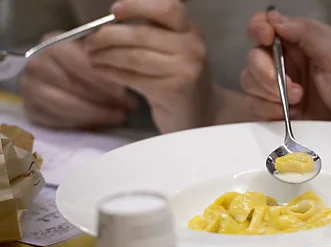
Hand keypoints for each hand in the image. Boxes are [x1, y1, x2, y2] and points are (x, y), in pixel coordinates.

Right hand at [20, 32, 134, 128]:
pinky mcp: (31, 109)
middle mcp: (37, 64)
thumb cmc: (85, 61)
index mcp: (53, 44)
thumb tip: (129, 74)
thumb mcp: (95, 53)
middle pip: (71, 86)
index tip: (123, 91)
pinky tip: (100, 123)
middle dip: (103, 99)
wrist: (60, 72)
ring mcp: (30, 88)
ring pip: (64, 105)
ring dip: (95, 114)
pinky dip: (80, 124)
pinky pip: (55, 121)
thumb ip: (106, 59)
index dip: (102, 79)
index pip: (78, 63)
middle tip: (127, 106)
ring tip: (118, 116)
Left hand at [85, 0, 212, 133]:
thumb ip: (154, 35)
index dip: (138, 6)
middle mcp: (192, 47)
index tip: (115, 11)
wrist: (204, 116)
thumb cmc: (182, 82)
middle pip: (142, 34)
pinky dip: (112, 72)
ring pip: (134, 56)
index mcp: (191, 32)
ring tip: (92, 56)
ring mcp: (186, 69)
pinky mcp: (174, 91)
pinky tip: (101, 70)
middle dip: (108, 36)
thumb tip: (109, 25)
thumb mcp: (176, 52)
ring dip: (106, 55)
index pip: (167, 9)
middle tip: (89, 41)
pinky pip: (134, 77)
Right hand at [241, 11, 330, 122]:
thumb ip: (307, 32)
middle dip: (266, 73)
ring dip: (269, 93)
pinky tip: (288, 113)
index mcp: (298, 40)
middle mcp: (284, 60)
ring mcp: (278, 86)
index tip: (267, 39)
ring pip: (250, 82)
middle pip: (253, 57)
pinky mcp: (274, 108)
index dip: (259, 30)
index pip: (265, 25)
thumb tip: (275, 19)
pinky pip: (255, 105)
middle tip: (290, 85)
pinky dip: (267, 110)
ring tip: (297, 100)